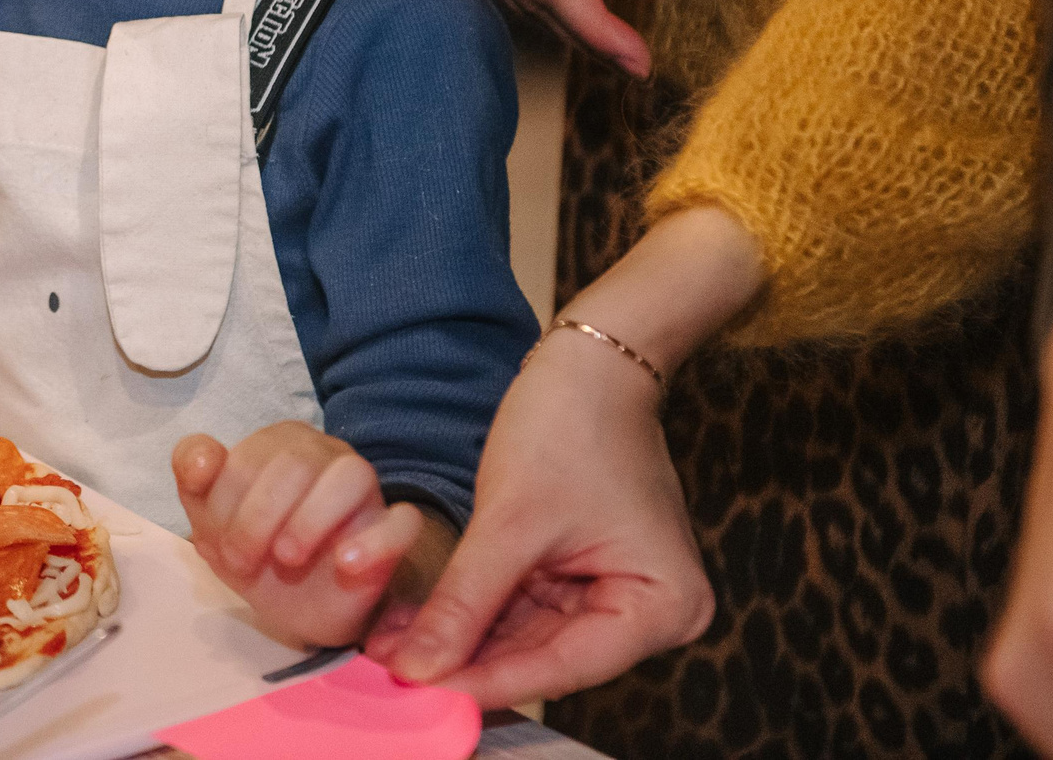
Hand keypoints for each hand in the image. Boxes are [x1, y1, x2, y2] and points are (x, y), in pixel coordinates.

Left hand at [175, 422, 446, 648]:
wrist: (302, 608)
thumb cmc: (258, 552)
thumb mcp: (213, 522)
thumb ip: (194, 478)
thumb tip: (200, 459)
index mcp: (278, 444)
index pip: (249, 454)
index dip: (224, 501)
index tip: (217, 545)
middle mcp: (324, 455)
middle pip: (295, 461)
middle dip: (257, 517)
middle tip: (242, 562)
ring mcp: (364, 491)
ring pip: (351, 475)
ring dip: (310, 520)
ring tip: (287, 558)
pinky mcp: (392, 531)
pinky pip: (403, 521)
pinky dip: (375, 541)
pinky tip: (345, 564)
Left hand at [365, 327, 711, 705]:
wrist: (589, 361)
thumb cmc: (572, 425)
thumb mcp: (511, 521)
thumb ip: (465, 602)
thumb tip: (418, 668)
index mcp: (663, 607)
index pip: (564, 667)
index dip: (488, 681)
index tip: (421, 692)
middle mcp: (649, 613)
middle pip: (545, 658)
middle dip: (466, 661)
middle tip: (390, 671)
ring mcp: (614, 593)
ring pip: (526, 636)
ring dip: (461, 640)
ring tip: (390, 647)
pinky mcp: (581, 573)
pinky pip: (523, 607)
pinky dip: (474, 612)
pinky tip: (418, 622)